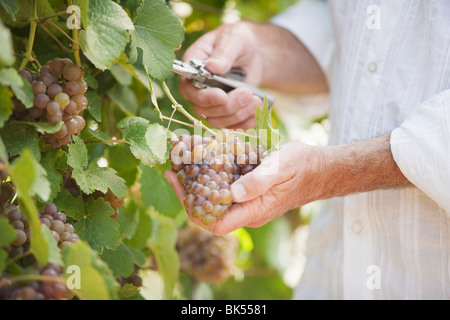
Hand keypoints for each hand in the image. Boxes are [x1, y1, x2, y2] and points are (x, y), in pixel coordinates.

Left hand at [164, 142, 325, 234]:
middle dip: (188, 191)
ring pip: (214, 197)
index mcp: (253, 211)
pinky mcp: (247, 190)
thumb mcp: (281, 169)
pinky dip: (210, 173)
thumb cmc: (302, 168)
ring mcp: (246, 201)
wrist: (319, 169)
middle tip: (171, 169)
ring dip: (196, 180)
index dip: (194, 210)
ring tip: (180, 160)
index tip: (180, 186)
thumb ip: (258, 182)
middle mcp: (246, 210)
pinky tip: (201, 157)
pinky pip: (224, 187)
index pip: (216, 223)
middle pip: (209, 210)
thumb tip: (233, 193)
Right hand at [179, 22, 262, 129]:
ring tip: (257, 100)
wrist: (251, 53)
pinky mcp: (224, 112)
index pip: (189, 90)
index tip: (222, 96)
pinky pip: (231, 126)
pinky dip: (245, 124)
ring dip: (238, 115)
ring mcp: (210, 103)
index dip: (205, 97)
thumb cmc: (237, 40)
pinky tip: (257, 114)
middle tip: (248, 94)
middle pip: (204, 110)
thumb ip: (224, 53)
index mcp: (192, 68)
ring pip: (218, 121)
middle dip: (228, 106)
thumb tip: (212, 67)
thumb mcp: (234, 40)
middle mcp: (196, 89)